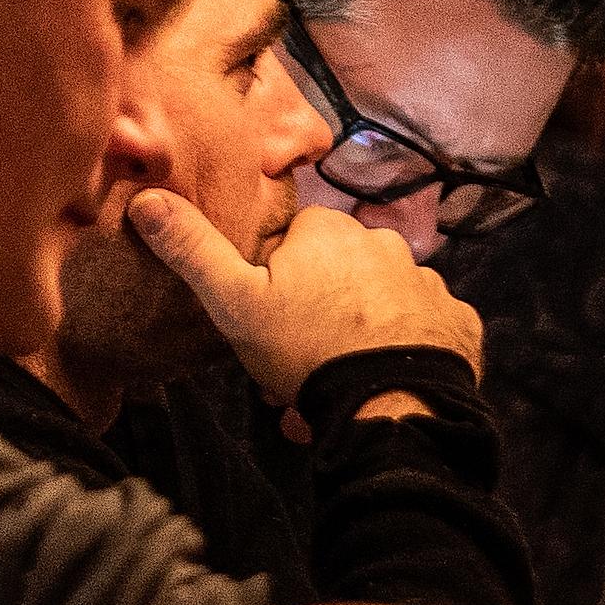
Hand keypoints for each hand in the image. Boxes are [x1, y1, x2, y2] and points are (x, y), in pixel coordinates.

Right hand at [126, 192, 487, 409]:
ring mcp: (427, 282)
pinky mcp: (457, 321)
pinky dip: (405, 351)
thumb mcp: (235, 302)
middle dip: (316, 315)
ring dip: (357, 336)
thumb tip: (147, 201)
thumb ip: (193, 252)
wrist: (391, 404)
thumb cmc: (307, 349)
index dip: (274, 283)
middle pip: (337, 276)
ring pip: (379, 305)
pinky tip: (384, 382)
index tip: (265, 323)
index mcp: (330, 231)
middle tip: (296, 368)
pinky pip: (425, 330)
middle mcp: (384, 243)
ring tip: (337, 385)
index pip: (293, 243)